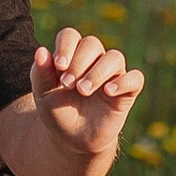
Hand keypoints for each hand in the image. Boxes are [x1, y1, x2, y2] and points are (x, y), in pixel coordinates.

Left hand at [29, 24, 144, 150]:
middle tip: (67, 85)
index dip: (65, 47)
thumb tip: (40, 51)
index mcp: (71, 55)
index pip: (70, 36)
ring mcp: (112, 74)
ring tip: (83, 90)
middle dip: (79, 62)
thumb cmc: (58, 111)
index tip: (59, 66)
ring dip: (98, 72)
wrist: (72, 139)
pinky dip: (123, 82)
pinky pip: (135, 78)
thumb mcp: (43, 95)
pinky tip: (109, 91)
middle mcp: (94, 60)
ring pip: (114, 57)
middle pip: (92, 43)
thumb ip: (41, 73)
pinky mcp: (127, 91)